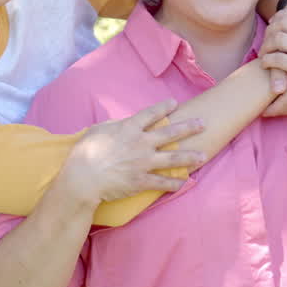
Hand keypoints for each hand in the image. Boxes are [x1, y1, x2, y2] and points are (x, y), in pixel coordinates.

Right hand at [60, 99, 205, 204]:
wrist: (83, 176)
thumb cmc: (85, 152)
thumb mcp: (97, 130)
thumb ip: (113, 126)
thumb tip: (121, 124)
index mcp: (129, 128)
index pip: (151, 114)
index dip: (164, 107)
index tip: (174, 103)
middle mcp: (141, 143)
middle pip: (170, 133)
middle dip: (188, 128)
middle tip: (202, 124)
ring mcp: (143, 163)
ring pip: (173, 158)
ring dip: (190, 156)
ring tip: (203, 155)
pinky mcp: (142, 181)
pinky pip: (162, 182)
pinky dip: (175, 183)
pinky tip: (185, 183)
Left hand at [259, 0, 286, 116]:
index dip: (278, 20)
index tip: (272, 28)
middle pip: (283, 23)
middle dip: (270, 31)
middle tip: (265, 42)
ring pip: (278, 39)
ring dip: (266, 46)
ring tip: (263, 55)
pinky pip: (277, 58)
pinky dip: (268, 61)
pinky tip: (265, 66)